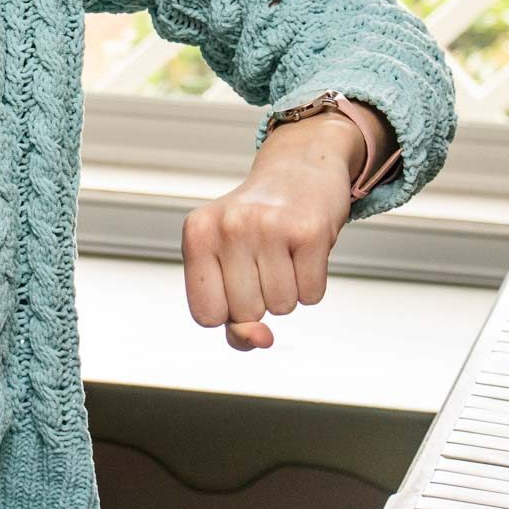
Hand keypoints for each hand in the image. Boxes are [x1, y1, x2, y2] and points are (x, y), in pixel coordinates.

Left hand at [181, 117, 356, 351]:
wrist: (299, 169)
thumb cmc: (257, 227)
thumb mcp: (225, 264)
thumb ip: (232, 319)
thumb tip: (262, 339)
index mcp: (196, 234)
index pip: (205, 315)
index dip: (226, 311)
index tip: (233, 282)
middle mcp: (229, 226)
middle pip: (246, 313)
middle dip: (259, 298)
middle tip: (263, 258)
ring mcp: (269, 226)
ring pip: (281, 308)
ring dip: (288, 289)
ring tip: (284, 252)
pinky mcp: (309, 230)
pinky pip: (311, 296)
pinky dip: (312, 283)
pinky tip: (304, 251)